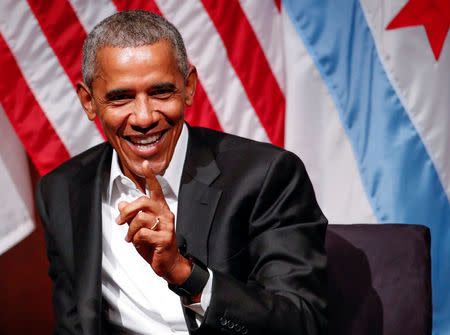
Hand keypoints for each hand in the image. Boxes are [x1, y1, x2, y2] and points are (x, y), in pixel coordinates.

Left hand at [116, 161, 190, 284]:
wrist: (168, 263)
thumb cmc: (155, 245)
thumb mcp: (140, 228)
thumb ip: (132, 215)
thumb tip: (121, 203)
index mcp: (160, 209)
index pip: (156, 189)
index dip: (150, 176)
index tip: (145, 164)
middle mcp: (165, 213)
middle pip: (143, 201)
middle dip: (127, 211)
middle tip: (120, 221)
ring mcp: (167, 225)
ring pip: (140, 219)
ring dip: (130, 230)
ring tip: (130, 238)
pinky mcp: (165, 237)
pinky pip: (143, 233)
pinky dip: (136, 239)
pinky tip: (138, 244)